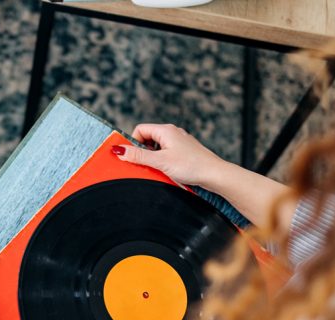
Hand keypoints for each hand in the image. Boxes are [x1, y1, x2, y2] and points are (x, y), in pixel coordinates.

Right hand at [113, 123, 233, 191]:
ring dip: (153, 158)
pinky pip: (167, 153)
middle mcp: (173, 133)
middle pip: (148, 138)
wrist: (214, 174)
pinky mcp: (185, 152)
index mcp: (165, 130)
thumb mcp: (160, 161)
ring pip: (157, 147)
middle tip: (144, 165)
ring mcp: (180, 142)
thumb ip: (139, 156)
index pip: (140, 129)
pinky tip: (167, 172)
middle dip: (142, 152)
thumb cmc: (190, 166)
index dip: (133, 142)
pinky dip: (162, 161)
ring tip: (158, 170)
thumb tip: (119, 151)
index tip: (132, 157)